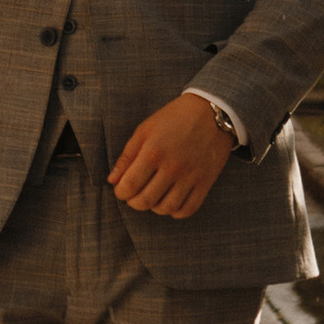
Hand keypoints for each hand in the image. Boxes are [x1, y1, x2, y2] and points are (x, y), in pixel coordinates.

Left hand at [109, 93, 236, 222]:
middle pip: (145, 201)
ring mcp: (191, 177)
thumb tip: (112, 181)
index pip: (129, 186)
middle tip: (133, 195)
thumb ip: (127, 156)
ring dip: (154, 207)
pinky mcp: (206, 182)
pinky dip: (175, 211)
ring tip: (152, 196)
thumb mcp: (145, 130)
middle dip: (133, 202)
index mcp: (153, 152)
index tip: (121, 190)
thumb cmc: (173, 118)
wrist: (211, 112)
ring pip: (166, 208)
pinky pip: (188, 209)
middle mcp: (172, 167)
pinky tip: (170, 200)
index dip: (121, 192)